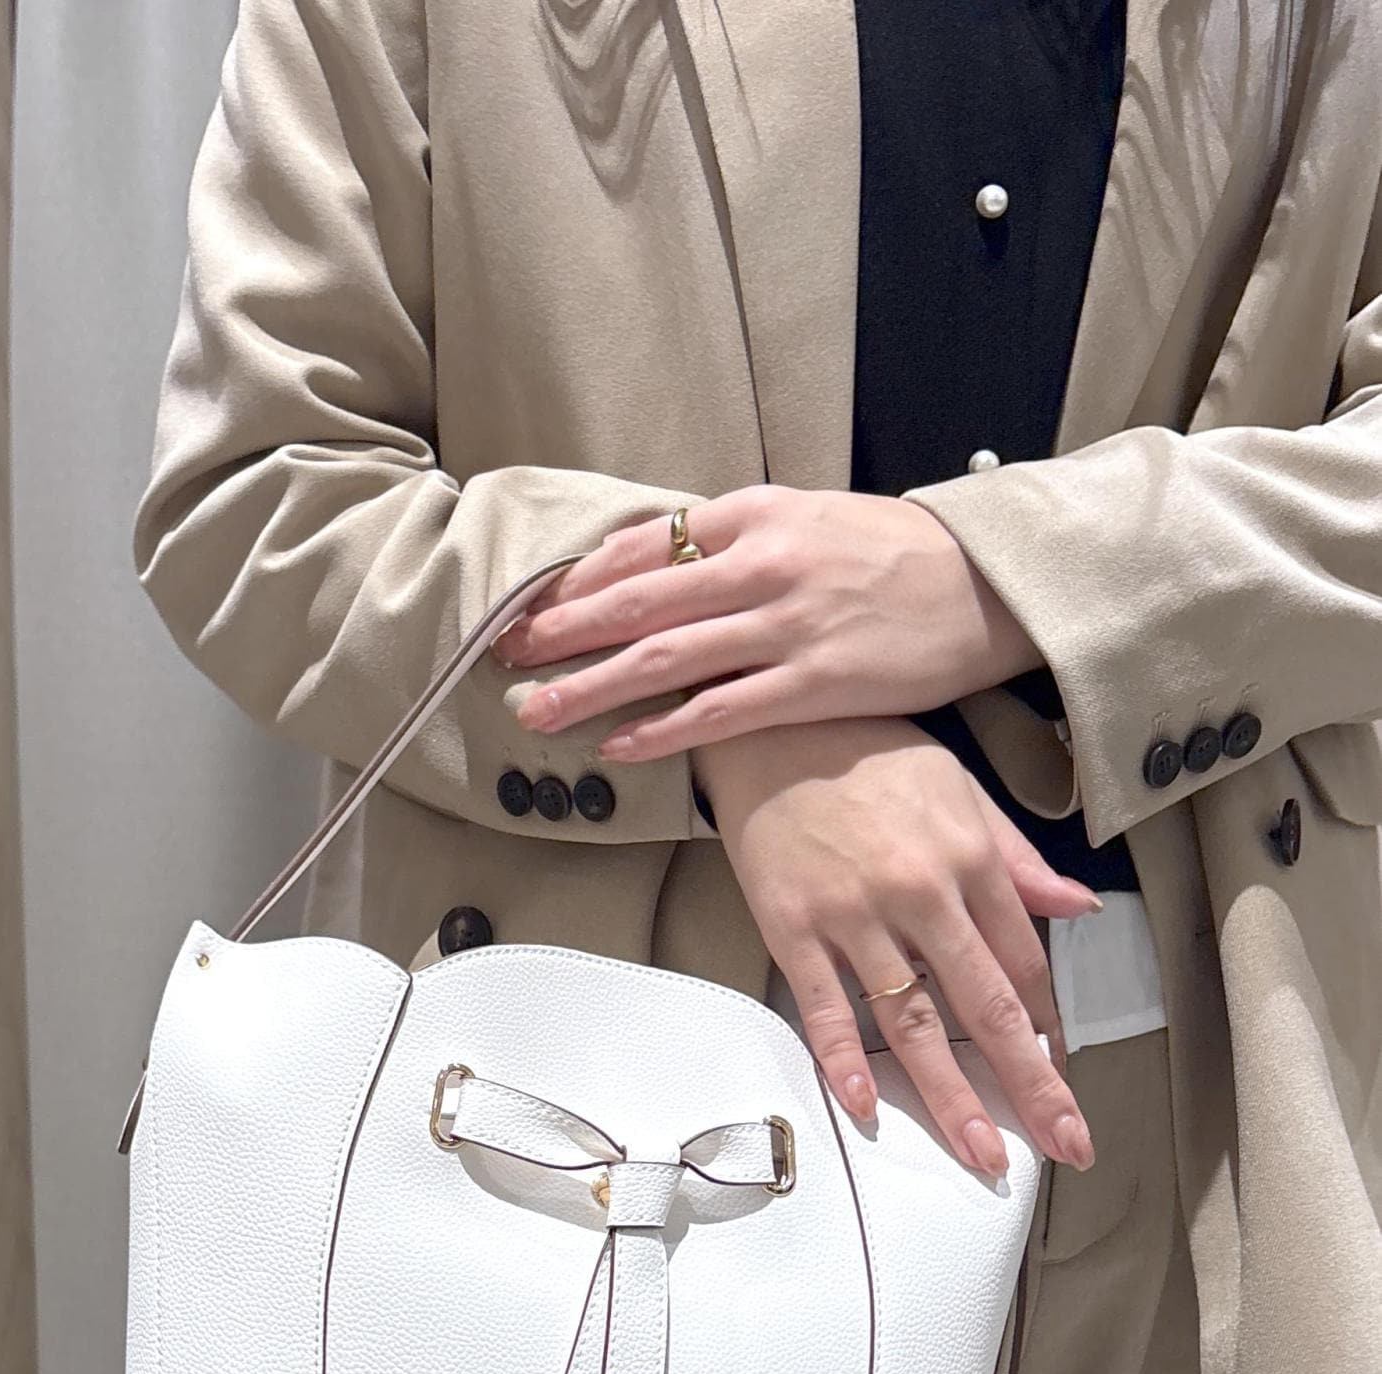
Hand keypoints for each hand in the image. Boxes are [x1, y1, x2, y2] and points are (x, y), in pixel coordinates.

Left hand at [491, 485, 1042, 761]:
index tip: (529, 607)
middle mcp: (760, 564)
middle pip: (634, 602)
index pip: (642, 545)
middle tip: (504, 657)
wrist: (984, 582)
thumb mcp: (809, 518)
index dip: (575, 581)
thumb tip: (662, 563)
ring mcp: (785, 625)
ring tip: (537, 709)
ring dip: (590, 687)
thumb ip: (736, 538)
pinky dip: (662, 730)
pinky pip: (720, 712)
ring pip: (663, 659)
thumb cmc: (893, 553)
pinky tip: (619, 745)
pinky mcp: (814, 682)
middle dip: (560, 632)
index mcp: (754, 514)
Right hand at [697, 716, 1097, 1175]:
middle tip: (1063, 1144)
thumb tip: (1077, 907)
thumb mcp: (960, 790)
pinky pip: (823, 1006)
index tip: (1062, 1079)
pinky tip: (866, 1107)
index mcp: (969, 858)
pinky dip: (842, 1059)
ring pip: (911, 1022)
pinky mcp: (793, 927)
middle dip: (1029, 1085)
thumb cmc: (868, 752)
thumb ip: (1016, 857)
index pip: (1023, 964)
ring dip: (949, 1096)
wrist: (771, 722)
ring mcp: (853, 915)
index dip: (1047, 1029)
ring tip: (980, 1153)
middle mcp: (919, 892)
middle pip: (985, 1007)